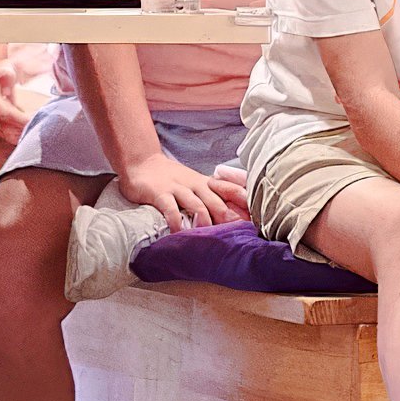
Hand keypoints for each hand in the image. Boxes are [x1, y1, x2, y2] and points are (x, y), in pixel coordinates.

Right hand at [115, 154, 248, 231]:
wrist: (142, 162)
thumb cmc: (171, 178)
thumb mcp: (195, 183)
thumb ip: (211, 197)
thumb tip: (234, 216)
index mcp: (206, 183)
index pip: (231, 189)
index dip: (245, 203)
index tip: (257, 218)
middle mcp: (196, 185)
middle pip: (217, 201)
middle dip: (228, 218)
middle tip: (237, 235)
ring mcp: (178, 188)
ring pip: (197, 205)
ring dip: (204, 222)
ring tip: (208, 238)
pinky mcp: (160, 193)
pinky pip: (171, 209)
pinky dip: (176, 222)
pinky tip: (178, 234)